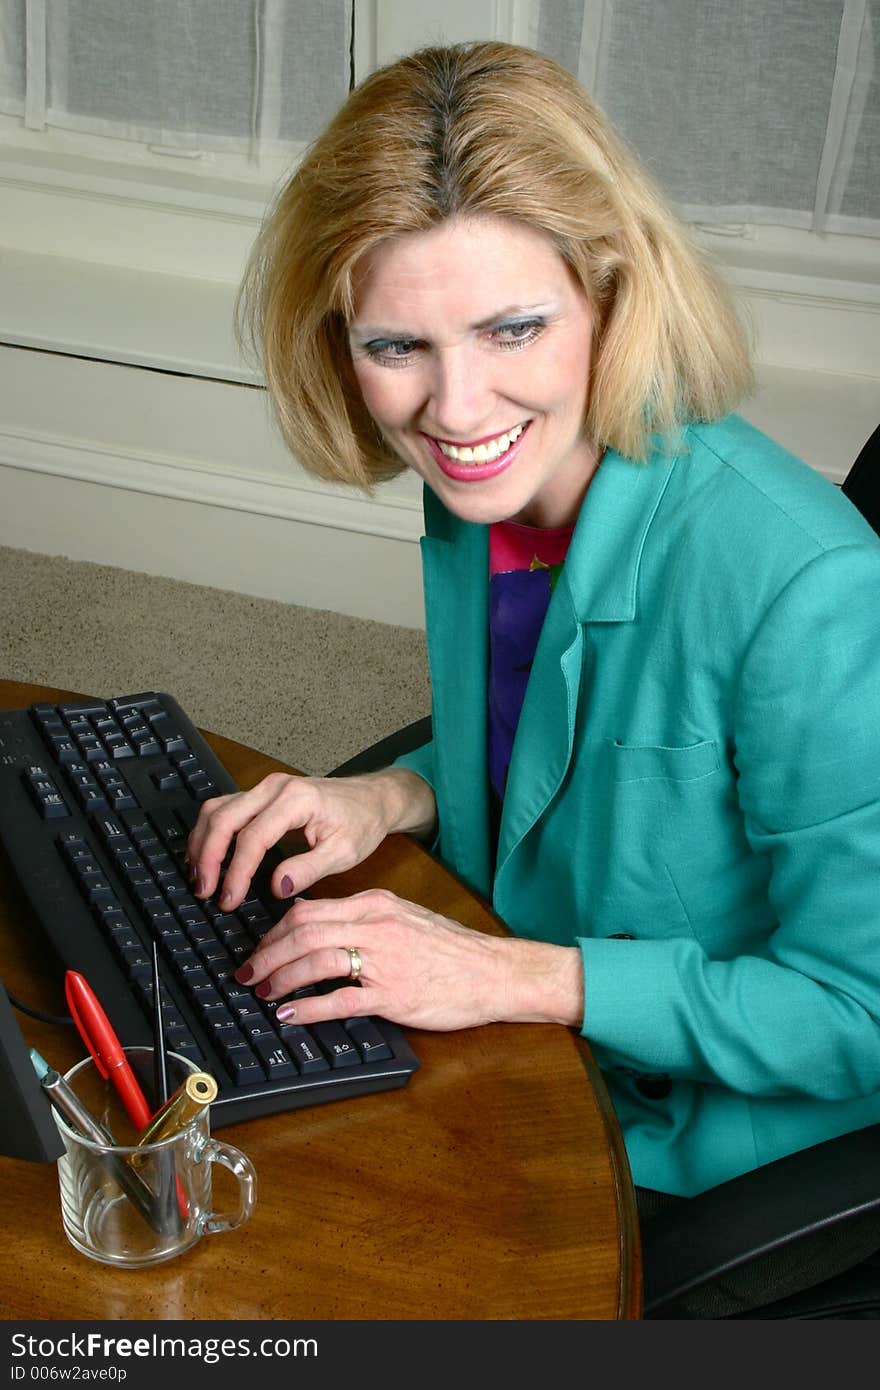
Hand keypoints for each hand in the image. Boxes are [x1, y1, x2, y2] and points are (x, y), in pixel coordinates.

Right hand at [186, 768, 435, 908]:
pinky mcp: (260, 794)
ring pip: (217, 809)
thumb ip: (310, 869)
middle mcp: (274, 787)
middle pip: (224, 818)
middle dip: (208, 857)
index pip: (253, 837)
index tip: (228, 900)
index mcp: (297, 799)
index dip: (236, 872)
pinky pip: (224, 808)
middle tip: (204, 892)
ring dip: (203, 843)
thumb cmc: (361, 823)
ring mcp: (265, 787)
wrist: (371, 799)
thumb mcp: (344, 852)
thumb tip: (276, 887)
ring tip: (200, 878)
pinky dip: (210, 833)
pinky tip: (207, 858)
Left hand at [236, 889, 584, 1031]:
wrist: (494, 972)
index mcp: (376, 905)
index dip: (274, 932)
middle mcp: (376, 926)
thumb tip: (318, 930)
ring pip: (315, 960)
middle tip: (246, 973)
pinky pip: (339, 1000)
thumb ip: (363, 921)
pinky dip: (307, 1007)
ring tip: (262, 992)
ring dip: (280, 978)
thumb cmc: (452, 949)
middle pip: (302, 932)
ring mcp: (384, 960)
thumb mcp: (403, 918)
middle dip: (266, 954)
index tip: (259, 948)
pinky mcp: (394, 995)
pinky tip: (290, 1015)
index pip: (308, 910)